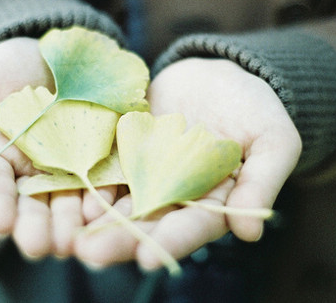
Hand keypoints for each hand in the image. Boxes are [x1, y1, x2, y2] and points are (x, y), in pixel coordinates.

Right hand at [0, 37, 115, 257]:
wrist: (54, 51)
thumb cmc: (7, 69)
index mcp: (0, 161)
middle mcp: (36, 173)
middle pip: (34, 205)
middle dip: (36, 227)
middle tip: (40, 246)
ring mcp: (71, 166)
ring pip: (70, 200)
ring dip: (72, 223)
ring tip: (75, 240)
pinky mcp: (103, 155)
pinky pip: (105, 178)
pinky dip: (105, 195)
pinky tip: (107, 208)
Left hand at [74, 57, 301, 270]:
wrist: (219, 76)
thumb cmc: (255, 108)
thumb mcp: (273, 139)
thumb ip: (262, 181)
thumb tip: (251, 232)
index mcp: (212, 201)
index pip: (193, 226)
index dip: (172, 242)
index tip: (148, 259)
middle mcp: (175, 194)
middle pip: (147, 221)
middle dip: (119, 238)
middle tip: (89, 254)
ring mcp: (147, 172)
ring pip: (119, 200)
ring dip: (94, 218)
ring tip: (67, 234)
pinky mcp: (126, 149)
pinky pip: (104, 165)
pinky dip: (85, 179)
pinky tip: (62, 192)